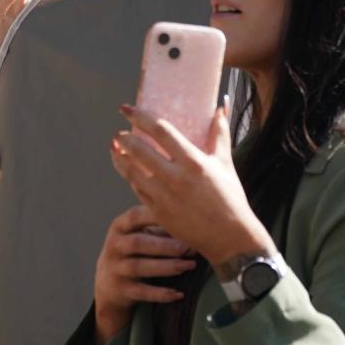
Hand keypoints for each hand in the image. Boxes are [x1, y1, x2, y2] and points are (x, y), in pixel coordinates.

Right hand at [93, 205, 195, 344]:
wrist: (107, 284)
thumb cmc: (132, 251)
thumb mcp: (138, 234)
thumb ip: (160, 227)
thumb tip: (194, 226)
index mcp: (119, 227)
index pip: (136, 216)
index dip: (156, 215)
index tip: (180, 216)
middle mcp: (114, 246)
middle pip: (138, 243)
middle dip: (165, 245)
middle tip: (189, 247)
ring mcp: (116, 269)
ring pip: (140, 267)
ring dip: (166, 266)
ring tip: (189, 265)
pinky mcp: (121, 290)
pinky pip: (142, 292)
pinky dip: (161, 293)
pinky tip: (178, 294)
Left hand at [111, 105, 276, 268]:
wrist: (229, 237)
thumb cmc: (230, 197)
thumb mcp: (226, 163)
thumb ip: (220, 133)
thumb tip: (220, 107)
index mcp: (193, 161)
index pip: (160, 131)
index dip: (140, 117)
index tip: (126, 109)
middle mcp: (176, 177)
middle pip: (139, 150)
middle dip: (124, 139)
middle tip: (118, 133)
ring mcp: (164, 196)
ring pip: (132, 172)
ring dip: (119, 158)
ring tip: (114, 149)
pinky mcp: (159, 212)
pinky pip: (137, 190)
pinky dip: (129, 178)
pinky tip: (127, 170)